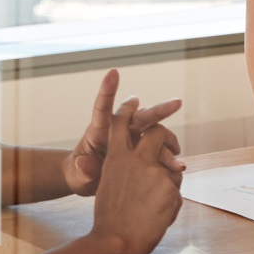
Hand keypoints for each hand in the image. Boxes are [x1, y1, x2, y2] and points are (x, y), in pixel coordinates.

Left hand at [65, 68, 182, 197]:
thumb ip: (81, 170)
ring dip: (167, 139)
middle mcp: (118, 130)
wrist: (90, 181)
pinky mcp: (141, 148)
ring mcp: (132, 138)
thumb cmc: (79, 175)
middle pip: (139, 116)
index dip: (108, 90)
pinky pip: (158, 148)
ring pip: (153, 131)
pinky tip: (176, 164)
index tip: (113, 72)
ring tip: (177, 150)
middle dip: (158, 109)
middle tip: (176, 103)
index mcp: (98, 132)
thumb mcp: (76, 176)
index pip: (102, 108)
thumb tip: (83, 163)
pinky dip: (167, 155)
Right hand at [88, 98, 185, 253]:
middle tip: (174, 148)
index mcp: (115, 158)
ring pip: (173, 167)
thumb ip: (126, 170)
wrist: (115, 242)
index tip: (133, 100)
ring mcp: (154, 172)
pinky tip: (158, 218)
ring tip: (155, 203)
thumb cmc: (110, 219)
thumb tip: (142, 163)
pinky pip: (177, 190)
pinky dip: (170, 204)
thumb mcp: (109, 185)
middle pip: (157, 132)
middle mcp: (136, 160)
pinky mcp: (169, 187)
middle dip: (168, 136)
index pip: (120, 124)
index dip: (127, 110)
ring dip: (170, 182)